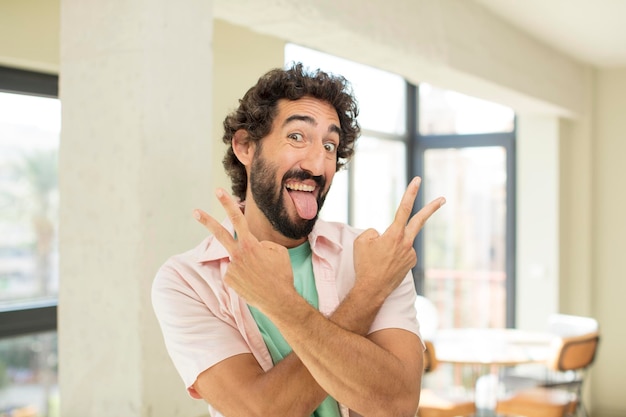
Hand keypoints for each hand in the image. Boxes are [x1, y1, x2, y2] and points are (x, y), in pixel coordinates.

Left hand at [193, 188, 295, 312]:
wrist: (278, 300)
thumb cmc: (281, 274)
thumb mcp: (278, 251)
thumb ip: (262, 243)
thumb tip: (252, 245)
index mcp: (250, 244)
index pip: (237, 219)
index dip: (228, 203)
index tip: (218, 192)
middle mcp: (237, 254)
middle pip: (219, 233)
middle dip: (206, 221)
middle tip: (195, 211)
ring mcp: (231, 268)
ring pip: (237, 259)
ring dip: (248, 265)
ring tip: (260, 276)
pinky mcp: (229, 281)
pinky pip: (236, 272)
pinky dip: (245, 275)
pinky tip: (253, 283)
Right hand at [353, 176, 444, 299]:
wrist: (372, 289)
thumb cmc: (365, 264)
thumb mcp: (361, 241)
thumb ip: (373, 231)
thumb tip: (382, 233)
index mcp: (394, 234)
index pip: (404, 208)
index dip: (411, 193)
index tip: (417, 181)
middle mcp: (406, 243)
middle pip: (420, 221)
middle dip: (432, 208)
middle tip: (443, 198)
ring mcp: (410, 254)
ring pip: (401, 240)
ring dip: (391, 244)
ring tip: (380, 259)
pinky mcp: (411, 262)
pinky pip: (402, 251)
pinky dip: (393, 254)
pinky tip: (386, 263)